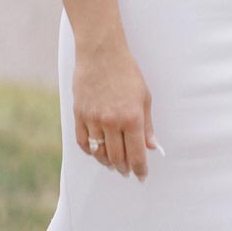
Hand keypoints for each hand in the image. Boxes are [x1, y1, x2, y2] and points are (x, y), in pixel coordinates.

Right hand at [73, 40, 155, 179]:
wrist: (101, 54)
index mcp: (132, 118)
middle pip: (117, 157)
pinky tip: (97, 152)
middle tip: (127, 172)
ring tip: (113, 164)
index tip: (142, 175)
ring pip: (99, 153)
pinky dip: (91, 151)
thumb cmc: (127, 73)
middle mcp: (112, 122)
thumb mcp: (144, 97)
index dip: (140, 169)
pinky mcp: (79, 115)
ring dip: (107, 162)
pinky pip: (83, 142)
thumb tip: (152, 146)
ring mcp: (93, 119)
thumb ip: (147, 125)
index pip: (136, 154)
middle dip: (124, 168)